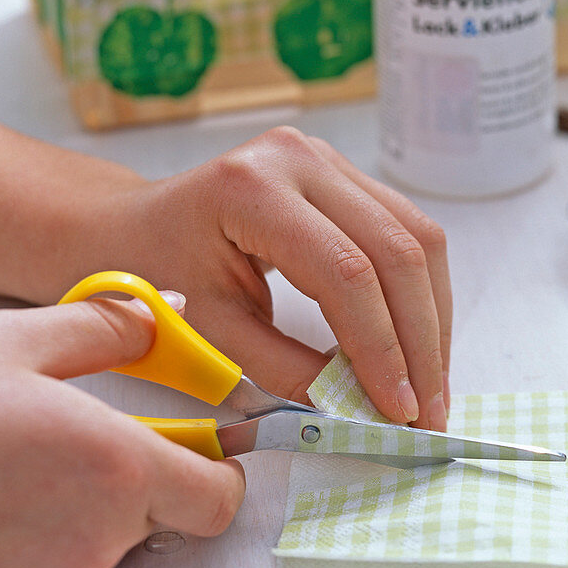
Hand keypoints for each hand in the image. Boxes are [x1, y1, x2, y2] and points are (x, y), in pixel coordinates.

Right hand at [0, 296, 244, 567]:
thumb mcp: (18, 344)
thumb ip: (109, 328)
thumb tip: (166, 311)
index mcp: (118, 468)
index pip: (219, 497)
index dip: (218, 471)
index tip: (201, 446)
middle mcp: (97, 537)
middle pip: (164, 515)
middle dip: (148, 479)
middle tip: (92, 439)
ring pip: (107, 542)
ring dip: (89, 507)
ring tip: (28, 464)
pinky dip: (45, 538)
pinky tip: (0, 501)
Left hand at [71, 127, 450, 430]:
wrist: (135, 225)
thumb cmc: (158, 275)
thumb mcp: (211, 331)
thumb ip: (286, 370)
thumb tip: (361, 409)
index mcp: (253, 190)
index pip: (346, 272)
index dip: (382, 346)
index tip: (399, 409)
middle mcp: (302, 158)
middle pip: (398, 250)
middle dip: (422, 340)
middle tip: (430, 409)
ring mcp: (331, 158)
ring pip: (420, 239)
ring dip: (433, 318)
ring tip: (432, 383)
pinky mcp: (349, 174)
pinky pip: (409, 233)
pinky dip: (421, 295)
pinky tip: (419, 342)